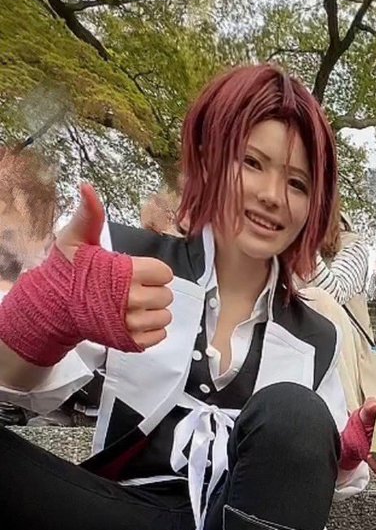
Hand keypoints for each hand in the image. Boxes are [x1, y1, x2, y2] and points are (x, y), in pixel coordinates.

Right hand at [57, 184, 173, 350]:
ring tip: (133, 305)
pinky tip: (135, 320)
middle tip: (132, 288)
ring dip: (153, 311)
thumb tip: (88, 188)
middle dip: (153, 290)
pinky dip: (151, 329)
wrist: (55, 306)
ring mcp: (132, 323)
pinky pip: (159, 335)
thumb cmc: (68, 272)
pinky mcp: (131, 341)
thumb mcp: (76, 239)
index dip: (153, 271)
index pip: (164, 273)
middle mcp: (133, 300)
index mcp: (126, 273)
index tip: (136, 271)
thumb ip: (89, 215)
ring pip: (165, 316)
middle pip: (166, 295)